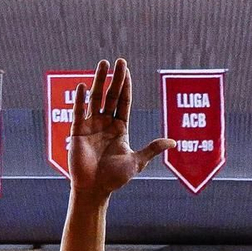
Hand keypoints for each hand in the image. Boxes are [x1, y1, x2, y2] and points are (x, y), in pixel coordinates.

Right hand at [68, 59, 173, 202]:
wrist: (95, 189)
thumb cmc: (115, 178)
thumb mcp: (137, 161)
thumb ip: (152, 149)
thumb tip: (173, 142)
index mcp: (119, 128)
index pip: (123, 101)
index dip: (126, 85)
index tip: (126, 69)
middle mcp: (105, 123)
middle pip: (111, 95)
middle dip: (115, 78)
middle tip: (119, 61)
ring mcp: (91, 125)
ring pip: (95, 99)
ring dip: (98, 81)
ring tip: (103, 64)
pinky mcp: (77, 132)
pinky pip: (78, 112)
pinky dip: (80, 99)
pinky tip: (83, 86)